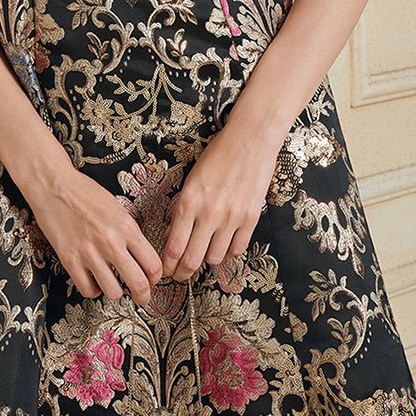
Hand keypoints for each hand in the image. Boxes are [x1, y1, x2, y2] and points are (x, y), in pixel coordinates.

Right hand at [27, 167, 164, 305]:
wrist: (54, 185)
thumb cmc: (84, 192)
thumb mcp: (117, 207)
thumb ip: (129, 232)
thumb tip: (139, 254)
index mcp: (126, 227)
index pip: (153, 265)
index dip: (156, 277)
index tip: (152, 279)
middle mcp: (110, 242)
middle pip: (138, 284)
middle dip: (143, 296)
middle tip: (142, 297)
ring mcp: (89, 253)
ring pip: (113, 292)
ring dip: (116, 292)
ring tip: (113, 285)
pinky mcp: (70, 259)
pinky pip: (87, 289)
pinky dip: (93, 290)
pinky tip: (93, 280)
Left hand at [161, 126, 277, 281]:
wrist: (249, 141)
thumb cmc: (217, 156)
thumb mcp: (190, 181)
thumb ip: (182, 209)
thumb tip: (173, 236)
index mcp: (188, 202)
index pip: (173, 247)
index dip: (167, 265)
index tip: (164, 271)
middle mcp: (209, 213)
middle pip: (191, 260)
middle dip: (181, 272)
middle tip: (178, 274)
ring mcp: (232, 218)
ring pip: (214, 258)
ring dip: (206, 259)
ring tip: (203, 252)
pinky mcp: (251, 218)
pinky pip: (236, 249)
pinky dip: (227, 251)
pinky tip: (222, 243)